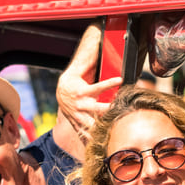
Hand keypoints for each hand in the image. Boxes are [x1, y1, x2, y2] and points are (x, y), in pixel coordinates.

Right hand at [57, 22, 121, 141]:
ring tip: (117, 135)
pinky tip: (102, 151)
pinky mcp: (80, 125)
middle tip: (124, 114)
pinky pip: (87, 136)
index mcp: (83, 91)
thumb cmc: (76, 81)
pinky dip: (94, 144)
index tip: (121, 79)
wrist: (61, 93)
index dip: (109, 84)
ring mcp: (80, 117)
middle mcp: (82, 105)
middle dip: (110, 113)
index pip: (98, 87)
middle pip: (99, 110)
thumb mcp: (81, 70)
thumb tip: (99, 33)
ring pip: (94, 126)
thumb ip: (90, 57)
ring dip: (105, 130)